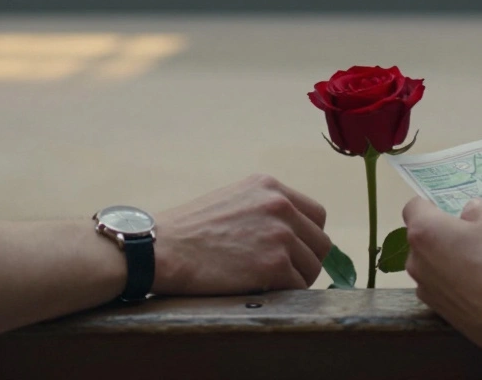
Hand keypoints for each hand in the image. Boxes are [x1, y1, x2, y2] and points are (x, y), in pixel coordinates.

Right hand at [152, 174, 330, 294]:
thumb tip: (291, 233)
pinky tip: (260, 290)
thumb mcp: (232, 200)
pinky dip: (283, 294)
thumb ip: (263, 209)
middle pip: (321, 242)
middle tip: (283, 273)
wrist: (161, 249)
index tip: (294, 252)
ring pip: (312, 267)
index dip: (307, 237)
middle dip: (306, 260)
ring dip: (295, 280)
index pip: (316, 214)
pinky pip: (297, 287)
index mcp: (270, 186)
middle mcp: (281, 205)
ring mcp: (280, 235)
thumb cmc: (188, 231)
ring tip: (267, 284)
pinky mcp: (274, 265)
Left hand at [403, 197, 481, 349]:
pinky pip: (444, 288)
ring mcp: (426, 290)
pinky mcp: (440, 313)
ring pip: (433, 265)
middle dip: (445, 234)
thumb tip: (470, 212)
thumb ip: (480, 210)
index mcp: (425, 232)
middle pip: (424, 239)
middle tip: (477, 238)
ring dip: (451, 260)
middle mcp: (416, 261)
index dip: (433, 205)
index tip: (456, 212)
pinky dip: (457, 284)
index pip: (414, 208)